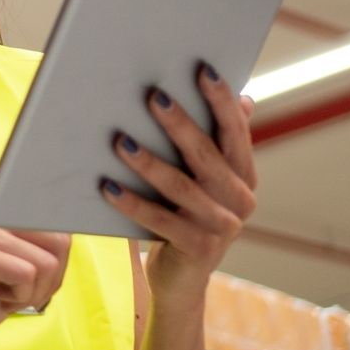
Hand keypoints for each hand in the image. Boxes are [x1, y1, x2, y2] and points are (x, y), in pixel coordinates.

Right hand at [0, 222, 71, 349]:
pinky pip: (26, 275)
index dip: (57, 259)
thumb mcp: (22, 269)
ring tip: (4, 291)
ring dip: (31, 291)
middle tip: (19, 288)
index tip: (32, 276)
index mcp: (4, 212)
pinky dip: (19, 296)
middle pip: (59, 242)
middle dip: (48, 279)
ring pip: (45, 263)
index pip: (58, 224)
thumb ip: (44, 250)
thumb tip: (66, 239)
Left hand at [100, 64, 257, 307]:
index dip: (221, 100)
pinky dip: (131, 202)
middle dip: (179, 123)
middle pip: (206, 154)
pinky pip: (159, 220)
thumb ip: (219, 142)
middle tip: (152, 96)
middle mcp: (240, 199)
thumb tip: (244, 96)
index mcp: (244, 175)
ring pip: (181, 186)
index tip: (202, 69)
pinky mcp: (197, 249)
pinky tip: (106, 185)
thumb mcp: (208, 180)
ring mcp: (221, 226)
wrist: (183, 279)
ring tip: (120, 140)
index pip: (235, 131)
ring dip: (148, 162)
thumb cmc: (187, 214)